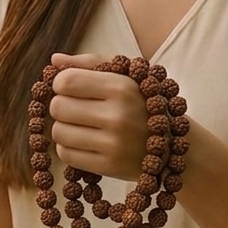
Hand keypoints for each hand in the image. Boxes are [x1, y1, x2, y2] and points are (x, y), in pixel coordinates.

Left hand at [49, 53, 150, 180]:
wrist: (173, 144)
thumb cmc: (140, 103)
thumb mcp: (124, 74)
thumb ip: (89, 63)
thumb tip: (54, 60)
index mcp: (121, 87)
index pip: (66, 81)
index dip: (61, 84)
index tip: (71, 88)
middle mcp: (118, 115)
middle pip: (58, 107)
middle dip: (62, 106)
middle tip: (77, 108)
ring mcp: (114, 144)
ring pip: (58, 132)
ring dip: (65, 128)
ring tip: (83, 126)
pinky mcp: (109, 166)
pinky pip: (65, 154)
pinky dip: (70, 148)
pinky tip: (86, 142)